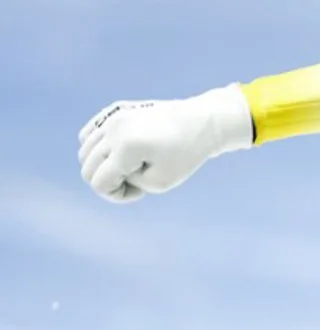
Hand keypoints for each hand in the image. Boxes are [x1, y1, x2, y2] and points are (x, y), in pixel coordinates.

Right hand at [77, 84, 251, 202]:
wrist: (200, 123)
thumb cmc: (184, 156)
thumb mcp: (159, 183)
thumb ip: (126, 183)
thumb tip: (105, 170)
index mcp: (125, 149)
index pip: (98, 183)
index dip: (117, 195)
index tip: (140, 190)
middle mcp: (113, 130)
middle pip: (87, 167)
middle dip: (109, 180)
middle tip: (138, 177)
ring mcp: (111, 116)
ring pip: (85, 150)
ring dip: (104, 164)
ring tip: (131, 164)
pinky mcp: (115, 109)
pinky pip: (89, 133)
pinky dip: (99, 147)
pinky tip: (121, 151)